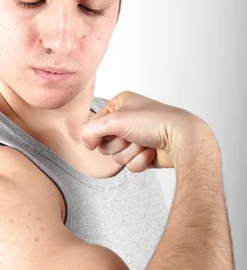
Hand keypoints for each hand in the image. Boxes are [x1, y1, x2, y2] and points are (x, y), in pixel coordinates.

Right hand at [81, 91, 209, 172]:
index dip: (100, 133)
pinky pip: (130, 165)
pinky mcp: (144, 154)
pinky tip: (152, 153)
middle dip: (119, 144)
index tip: (113, 132)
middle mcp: (127, 120)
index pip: (94, 124)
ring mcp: (136, 137)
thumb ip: (90, 130)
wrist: (182, 140)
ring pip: (117, 156)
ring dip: (131, 153)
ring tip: (145, 144)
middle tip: (133, 137)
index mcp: (121, 104)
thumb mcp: (115, 120)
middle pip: (105, 143)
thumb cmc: (154, 122)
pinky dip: (140, 161)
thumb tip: (87, 144)